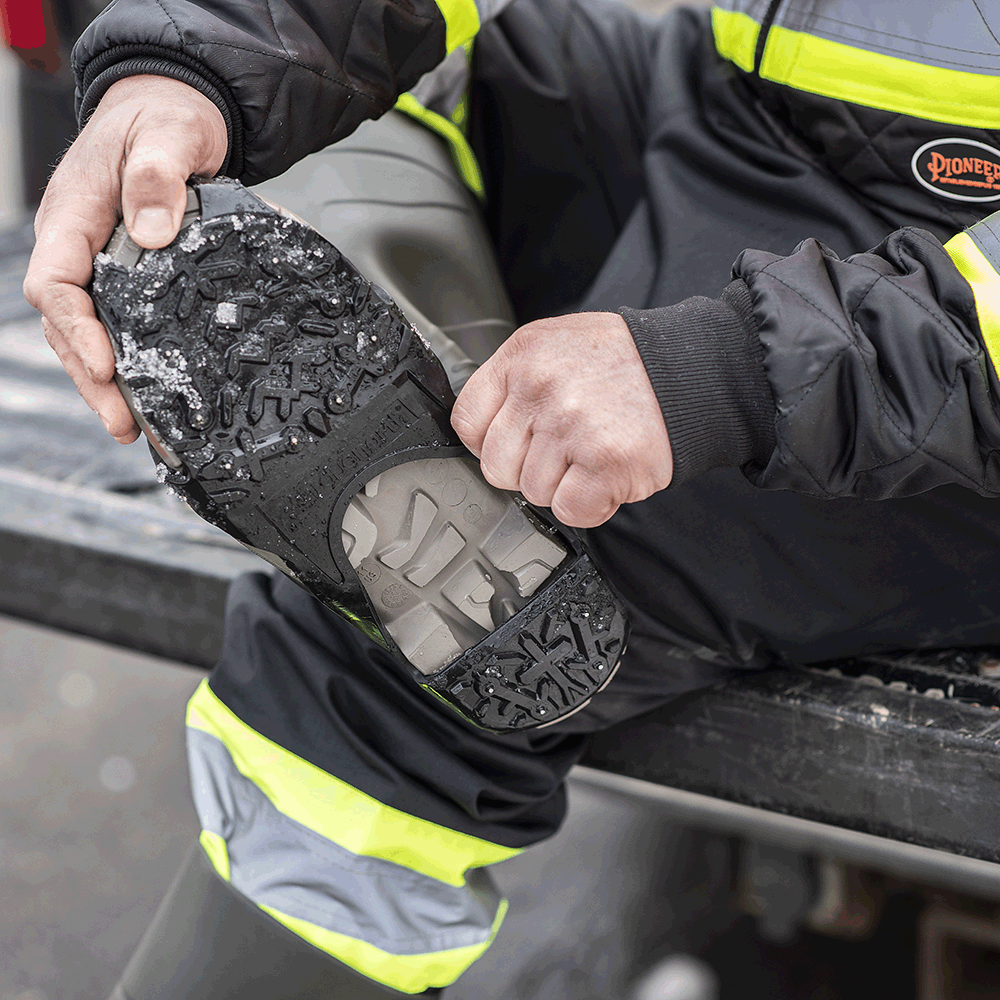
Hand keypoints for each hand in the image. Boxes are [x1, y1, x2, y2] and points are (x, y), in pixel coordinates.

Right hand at [22, 75, 227, 442]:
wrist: (174, 111)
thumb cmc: (165, 119)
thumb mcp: (169, 134)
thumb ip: (158, 176)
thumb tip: (153, 232)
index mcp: (74, 214)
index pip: (56, 282)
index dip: (77, 329)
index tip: (105, 366)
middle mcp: (77, 244)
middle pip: (66, 323)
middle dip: (90, 376)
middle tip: (123, 421)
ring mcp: (97, 262)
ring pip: (86, 331)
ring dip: (104, 382)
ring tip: (133, 427)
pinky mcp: (124, 274)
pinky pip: (113, 322)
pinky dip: (124, 361)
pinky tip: (145, 393)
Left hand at [451, 312, 672, 527]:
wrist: (692, 370)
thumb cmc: (625, 362)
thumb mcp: (556, 346)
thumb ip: (515, 381)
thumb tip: (483, 428)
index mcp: (523, 356)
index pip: (467, 421)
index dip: (489, 442)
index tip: (514, 443)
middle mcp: (542, 388)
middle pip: (497, 465)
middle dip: (528, 468)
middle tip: (564, 450)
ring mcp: (572, 426)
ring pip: (534, 491)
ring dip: (564, 486)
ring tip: (592, 454)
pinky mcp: (605, 462)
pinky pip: (570, 510)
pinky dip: (590, 504)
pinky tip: (606, 477)